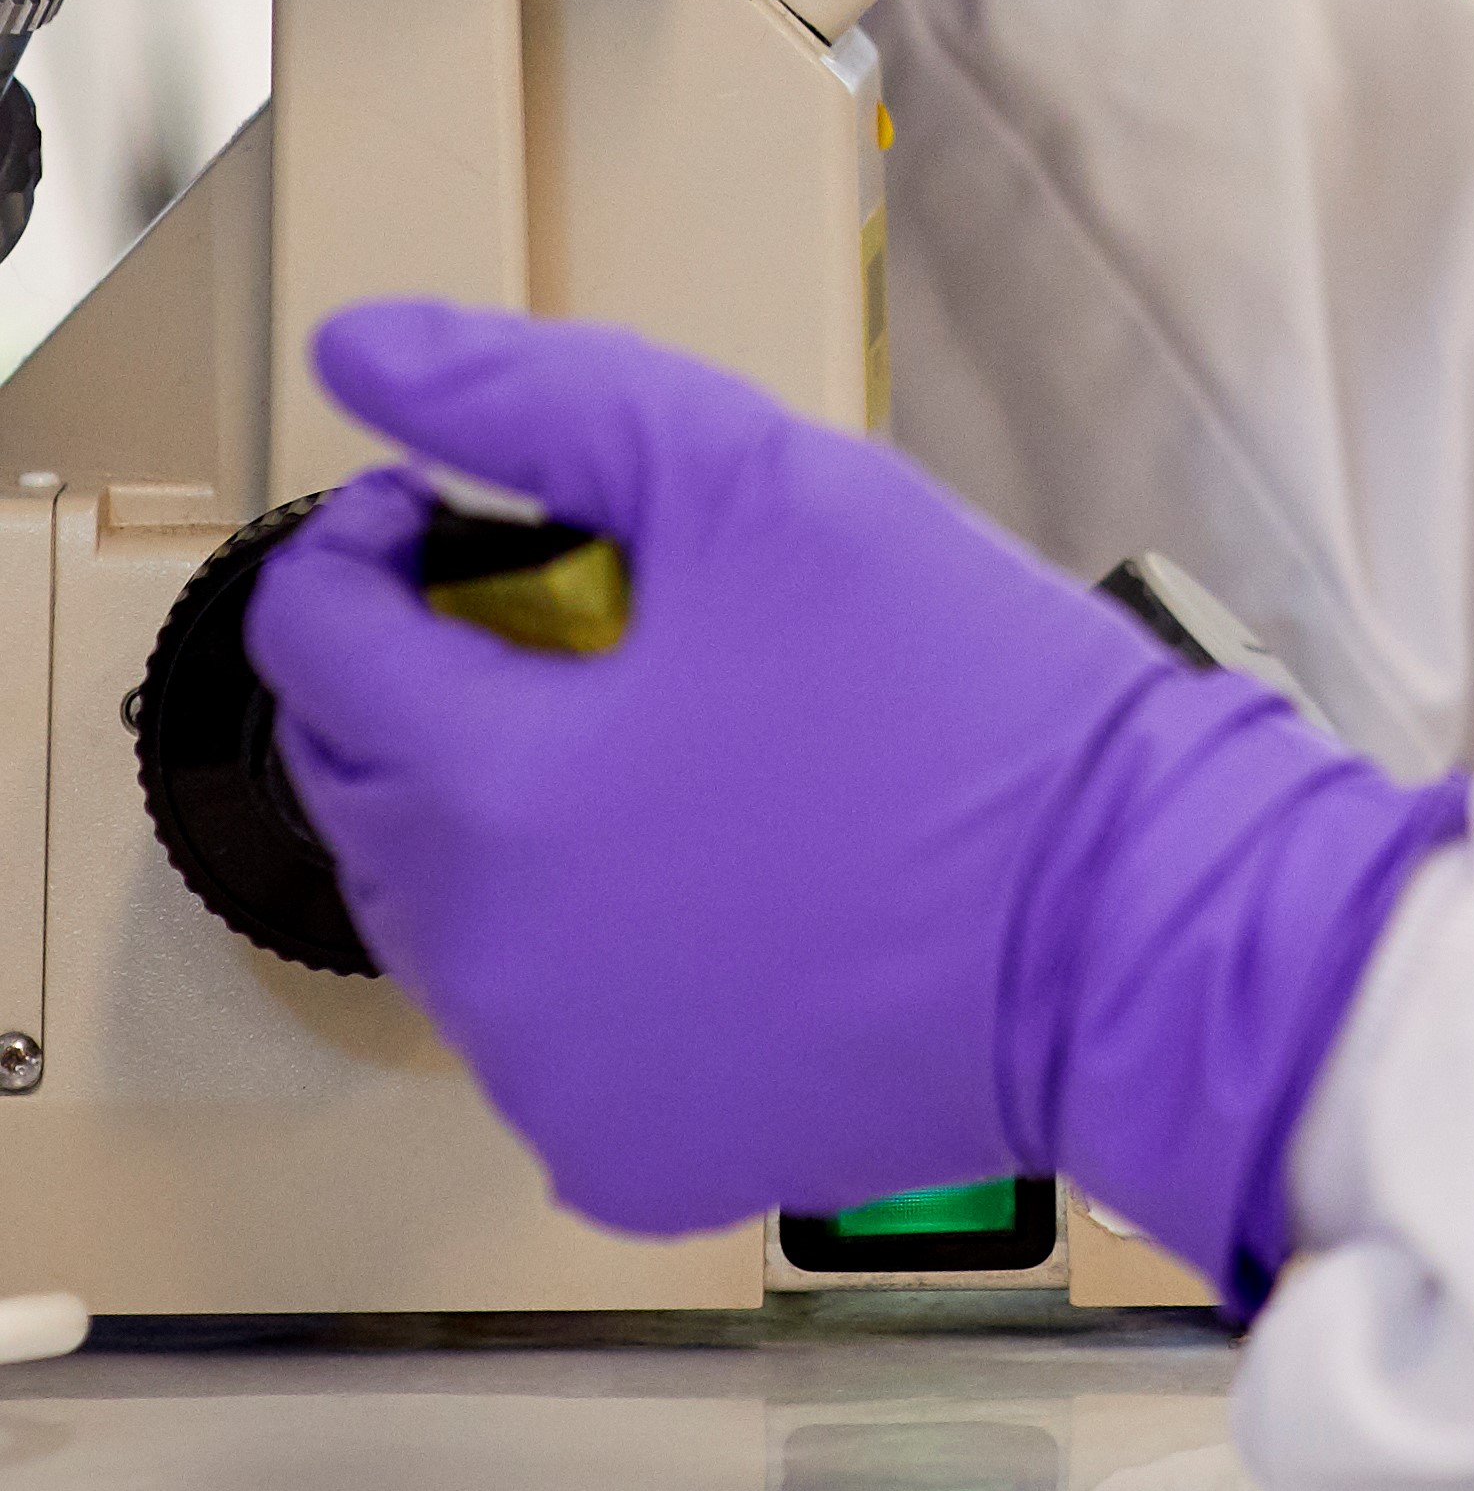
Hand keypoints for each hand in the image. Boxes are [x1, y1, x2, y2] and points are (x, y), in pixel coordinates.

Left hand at [246, 304, 1464, 1294]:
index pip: (316, 644)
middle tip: (585, 622)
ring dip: (508, 817)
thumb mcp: (769, 484)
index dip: (368, 548)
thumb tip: (360, 344)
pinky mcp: (628, 1154)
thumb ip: (547, 402)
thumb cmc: (962, 689)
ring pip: (449, 914)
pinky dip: (592, 947)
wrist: (1130, 918)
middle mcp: (482, 962)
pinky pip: (550, 1028)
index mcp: (493, 788)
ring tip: (672, 747)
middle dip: (432, 681)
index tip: (447, 515)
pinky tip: (716, 886)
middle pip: (368, 783)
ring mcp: (549, 1080)